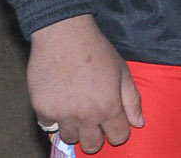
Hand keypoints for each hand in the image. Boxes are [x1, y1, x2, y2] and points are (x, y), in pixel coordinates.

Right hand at [28, 14, 143, 153]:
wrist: (63, 34)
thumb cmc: (96, 50)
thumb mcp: (122, 71)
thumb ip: (132, 100)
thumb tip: (138, 123)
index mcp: (108, 107)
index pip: (118, 137)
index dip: (118, 131)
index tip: (113, 122)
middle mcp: (85, 116)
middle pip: (92, 146)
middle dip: (96, 136)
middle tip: (93, 121)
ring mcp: (61, 114)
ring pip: (69, 138)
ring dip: (74, 128)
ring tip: (76, 109)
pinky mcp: (41, 109)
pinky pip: (48, 125)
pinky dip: (54, 117)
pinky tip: (59, 101)